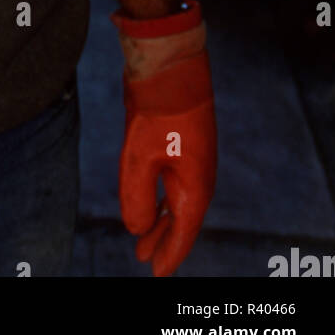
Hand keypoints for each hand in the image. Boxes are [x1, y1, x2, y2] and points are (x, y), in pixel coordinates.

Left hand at [113, 2, 216, 276]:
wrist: (169, 61)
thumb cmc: (157, 108)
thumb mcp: (139, 156)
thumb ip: (136, 197)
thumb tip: (135, 229)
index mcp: (195, 184)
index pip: (182, 230)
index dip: (169, 253)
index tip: (156, 274)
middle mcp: (200, 174)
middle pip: (182, 218)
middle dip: (163, 240)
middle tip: (144, 261)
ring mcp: (193, 156)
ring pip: (177, 199)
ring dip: (160, 219)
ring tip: (143, 239)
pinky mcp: (182, 141)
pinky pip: (174, 180)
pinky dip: (161, 196)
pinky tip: (149, 200)